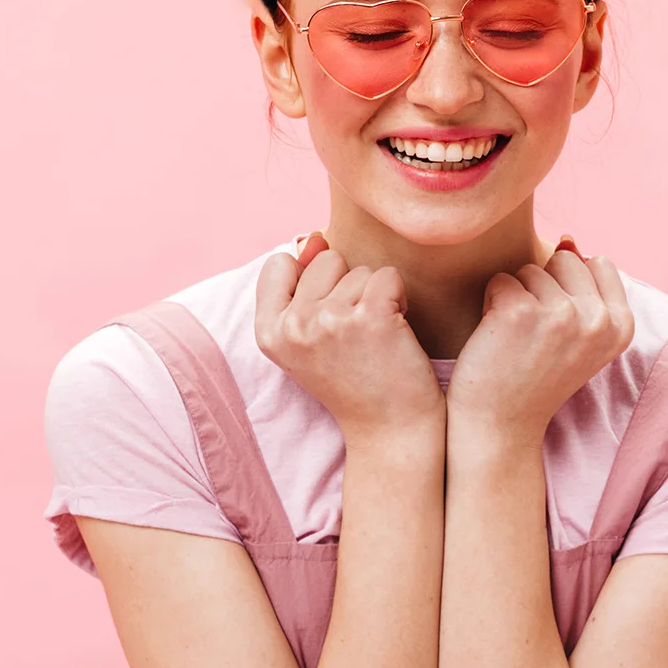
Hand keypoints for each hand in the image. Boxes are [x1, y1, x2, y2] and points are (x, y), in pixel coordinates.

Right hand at [255, 234, 444, 443]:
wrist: (390, 430)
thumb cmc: (353, 381)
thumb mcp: (309, 338)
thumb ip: (301, 286)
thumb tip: (312, 238)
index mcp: (268, 333)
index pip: (279, 264)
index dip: (311, 282)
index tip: (328, 321)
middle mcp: (293, 326)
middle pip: (326, 261)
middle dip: (348, 288)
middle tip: (356, 334)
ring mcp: (330, 321)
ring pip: (361, 270)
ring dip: (376, 298)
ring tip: (376, 339)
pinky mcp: (371, 317)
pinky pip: (389, 277)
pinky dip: (400, 300)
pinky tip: (395, 334)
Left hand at [446, 249, 634, 440]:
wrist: (502, 424)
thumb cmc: (536, 376)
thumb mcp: (580, 337)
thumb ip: (585, 290)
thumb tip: (567, 239)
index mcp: (622, 326)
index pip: (598, 264)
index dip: (569, 286)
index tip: (559, 328)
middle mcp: (598, 320)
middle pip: (564, 261)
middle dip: (542, 287)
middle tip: (535, 334)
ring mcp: (561, 315)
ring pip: (530, 269)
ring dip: (515, 296)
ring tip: (516, 338)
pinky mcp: (520, 311)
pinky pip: (501, 281)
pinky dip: (492, 303)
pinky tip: (497, 337)